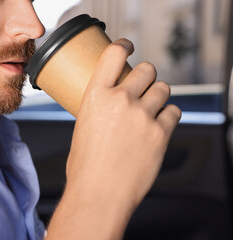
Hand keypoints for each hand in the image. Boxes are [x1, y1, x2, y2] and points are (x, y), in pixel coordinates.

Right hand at [46, 38, 180, 239]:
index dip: (125, 45)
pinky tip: (158, 126)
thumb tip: (112, 101)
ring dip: (159, 95)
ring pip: (164, 88)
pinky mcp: (160, 133)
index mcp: (96, 95)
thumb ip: (100, 107)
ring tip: (151, 109)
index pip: (114, 54)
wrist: (98, 193)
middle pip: (147, 69)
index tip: (129, 47)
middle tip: (144, 86)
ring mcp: (142, 116)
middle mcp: (120, 100)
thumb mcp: (83, 126)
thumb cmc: (86, 164)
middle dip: (147, 75)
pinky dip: (168, 116)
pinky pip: (174, 112)